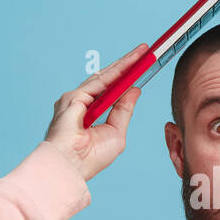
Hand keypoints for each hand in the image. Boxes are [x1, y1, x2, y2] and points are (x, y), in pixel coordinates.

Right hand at [43, 43, 147, 180]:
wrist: (73, 167)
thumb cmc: (90, 157)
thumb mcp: (116, 132)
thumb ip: (124, 110)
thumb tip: (134, 89)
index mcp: (91, 113)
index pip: (112, 90)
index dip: (127, 78)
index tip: (143, 66)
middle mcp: (82, 103)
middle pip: (108, 79)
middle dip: (128, 65)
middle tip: (145, 52)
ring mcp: (76, 99)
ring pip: (105, 76)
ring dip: (125, 64)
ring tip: (142, 53)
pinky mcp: (73, 97)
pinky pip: (100, 81)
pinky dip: (117, 72)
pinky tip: (131, 65)